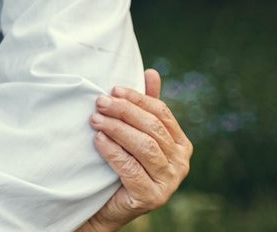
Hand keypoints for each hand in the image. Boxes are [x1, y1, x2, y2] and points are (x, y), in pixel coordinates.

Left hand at [77, 69, 192, 231]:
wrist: (106, 204)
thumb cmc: (121, 163)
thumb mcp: (134, 133)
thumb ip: (145, 107)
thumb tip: (152, 71)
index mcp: (180, 144)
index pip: (162, 113)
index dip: (137, 99)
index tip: (113, 89)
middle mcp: (180, 163)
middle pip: (153, 128)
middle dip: (125, 111)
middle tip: (99, 102)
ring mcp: (169, 182)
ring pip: (145, 147)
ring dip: (117, 129)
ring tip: (95, 119)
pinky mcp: (152, 197)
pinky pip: (131, 169)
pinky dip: (113, 152)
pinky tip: (98, 141)